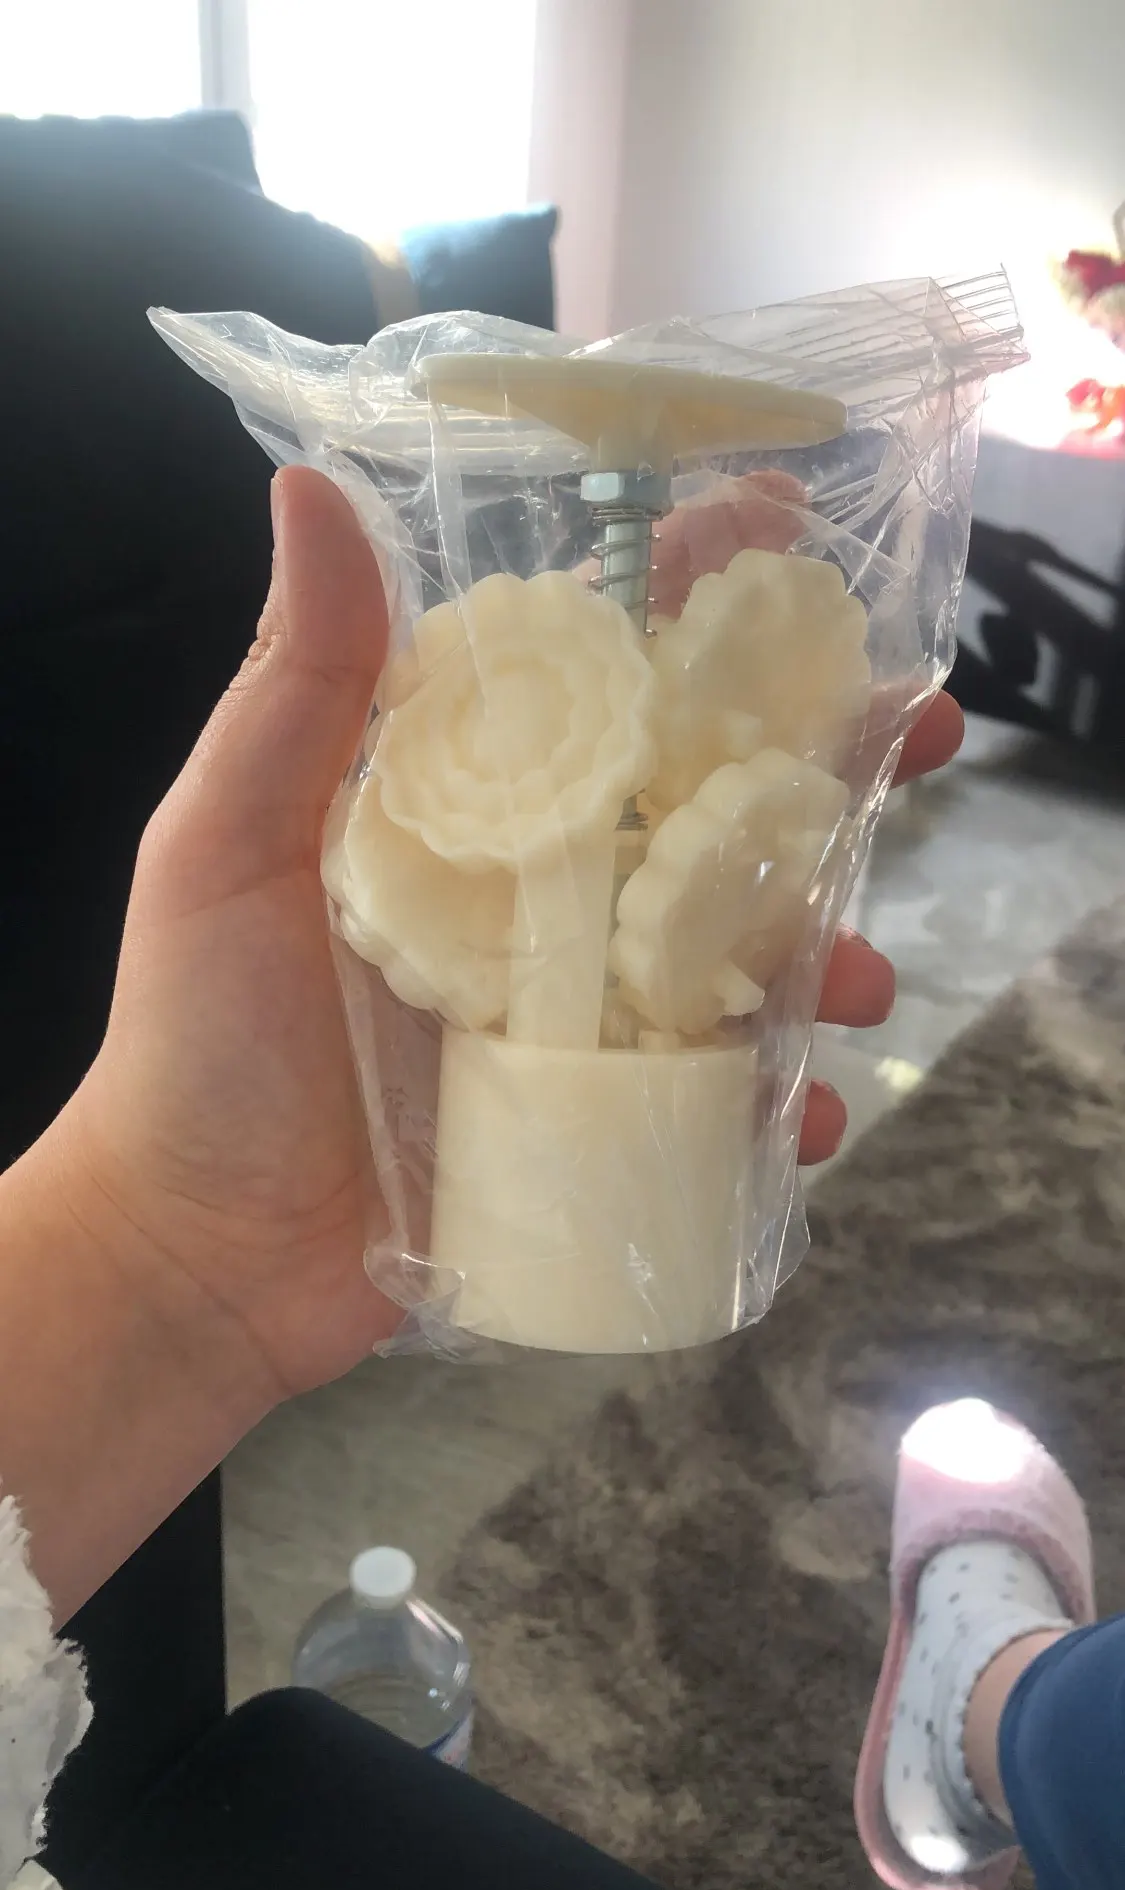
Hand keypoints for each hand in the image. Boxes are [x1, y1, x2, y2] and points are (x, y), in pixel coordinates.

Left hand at [64, 469, 959, 1408]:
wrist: (202, 1256)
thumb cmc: (199, 1041)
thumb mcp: (230, 844)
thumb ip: (298, 685)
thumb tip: (310, 489)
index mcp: (464, 801)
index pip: (592, 669)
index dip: (688, 591)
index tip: (784, 530)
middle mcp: (540, 888)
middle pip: (705, 798)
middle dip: (826, 756)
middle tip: (919, 731)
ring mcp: (581, 1007)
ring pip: (741, 948)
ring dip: (827, 949)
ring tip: (855, 983)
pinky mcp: (601, 1118)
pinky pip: (721, 1099)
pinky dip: (780, 1109)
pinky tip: (809, 1119)